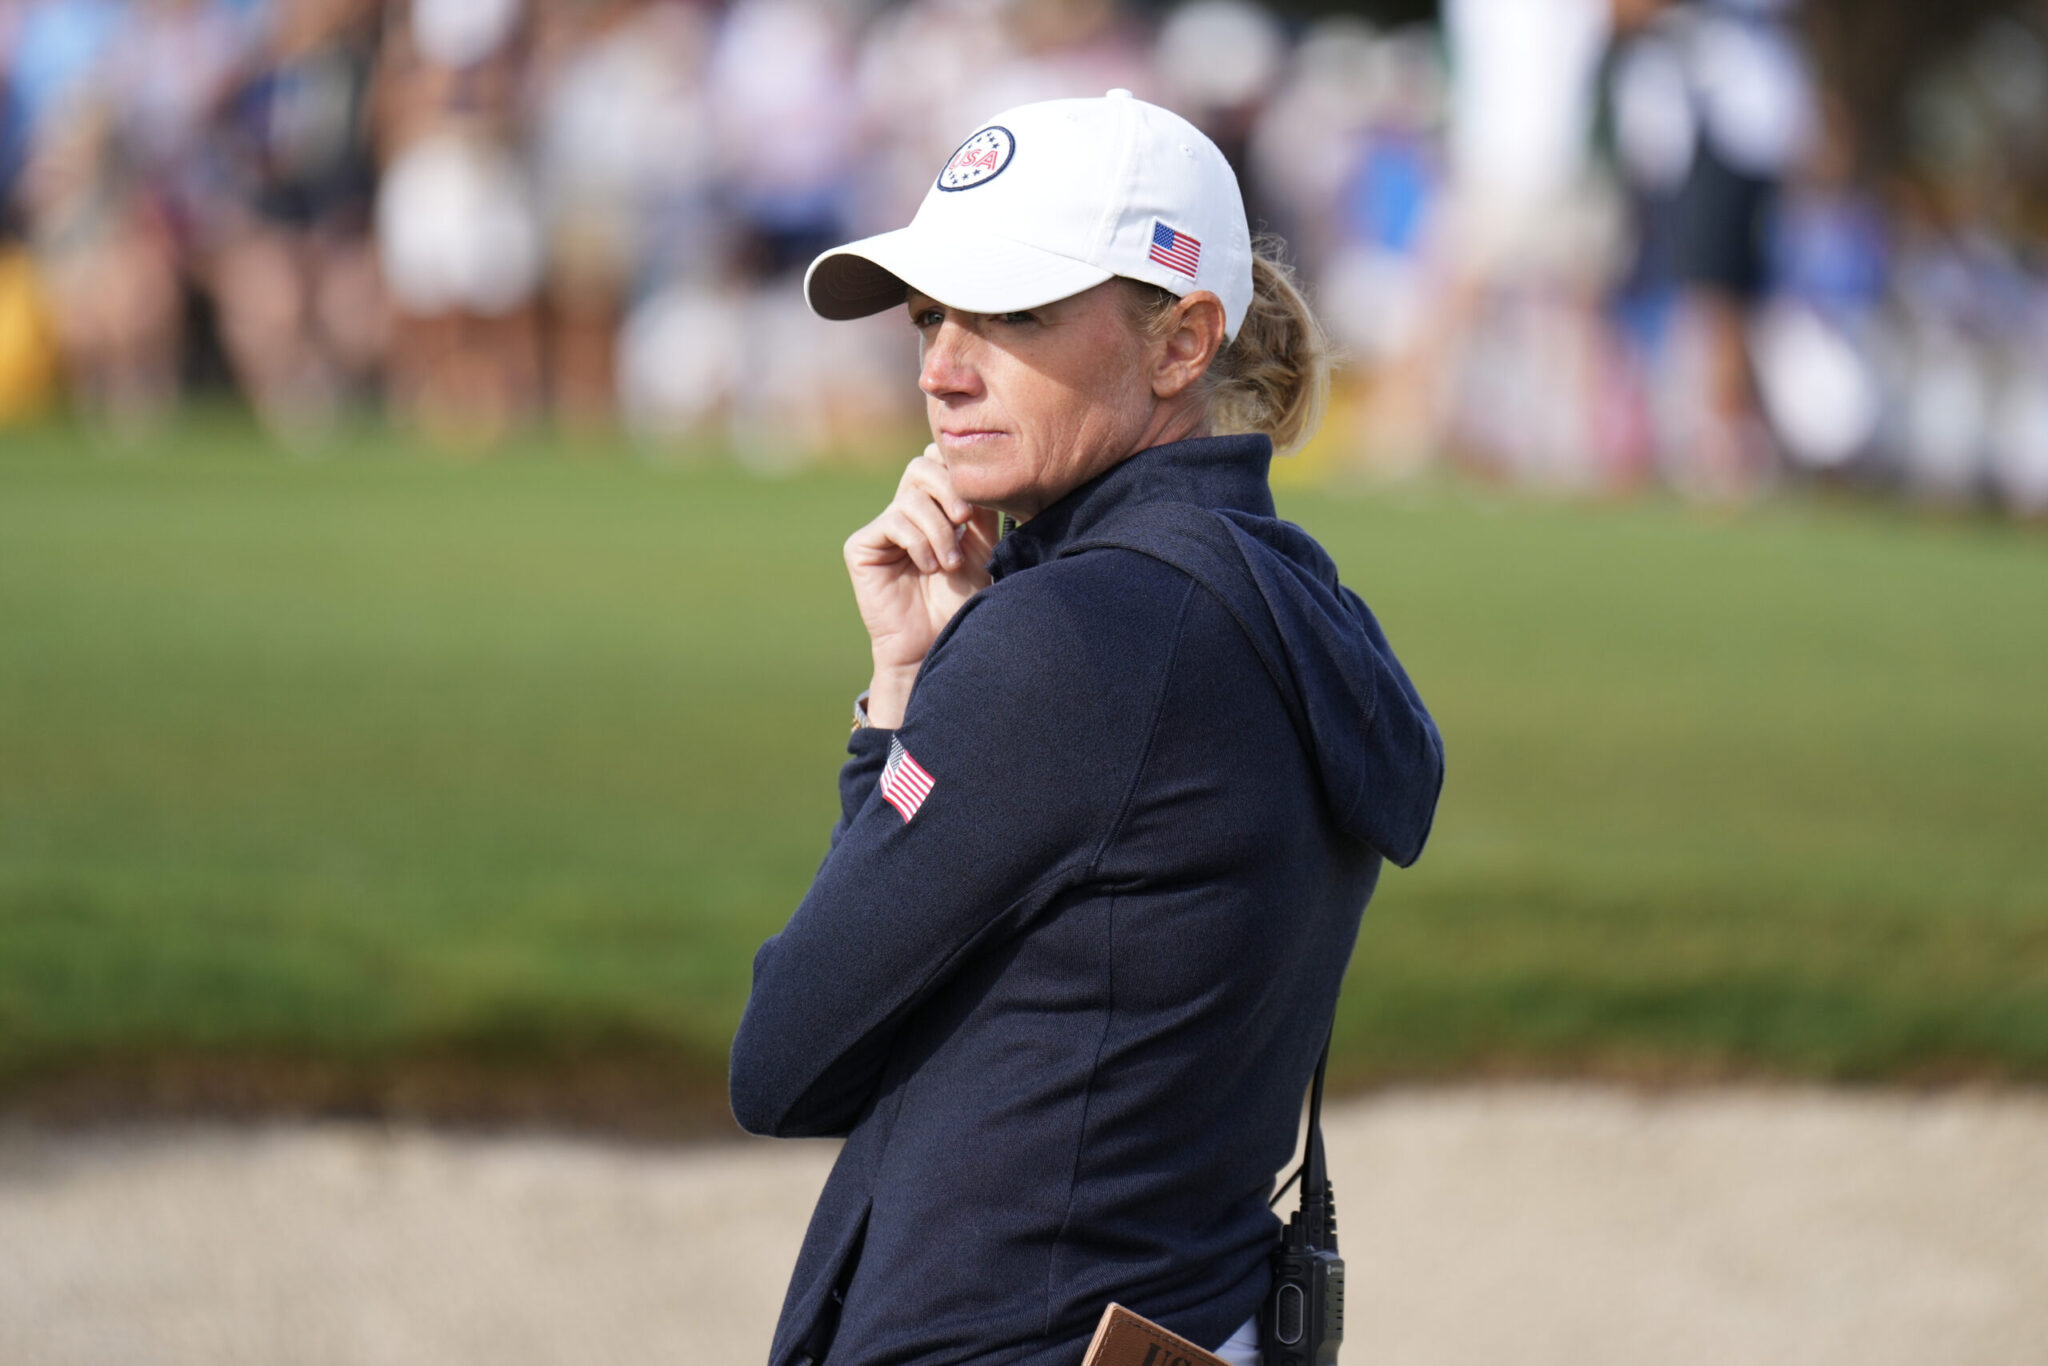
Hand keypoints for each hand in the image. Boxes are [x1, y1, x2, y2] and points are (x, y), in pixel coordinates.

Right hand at [844, 446, 1000, 725]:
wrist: (935, 643)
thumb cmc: (960, 601)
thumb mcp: (980, 549)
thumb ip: (979, 510)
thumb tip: (978, 473)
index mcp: (933, 508)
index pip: (937, 462)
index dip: (956, 469)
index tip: (977, 503)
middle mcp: (905, 512)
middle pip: (921, 466)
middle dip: (949, 489)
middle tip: (965, 520)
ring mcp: (882, 528)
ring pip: (911, 497)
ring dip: (938, 529)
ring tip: (949, 563)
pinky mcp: (862, 546)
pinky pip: (893, 521)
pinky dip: (918, 542)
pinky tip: (928, 568)